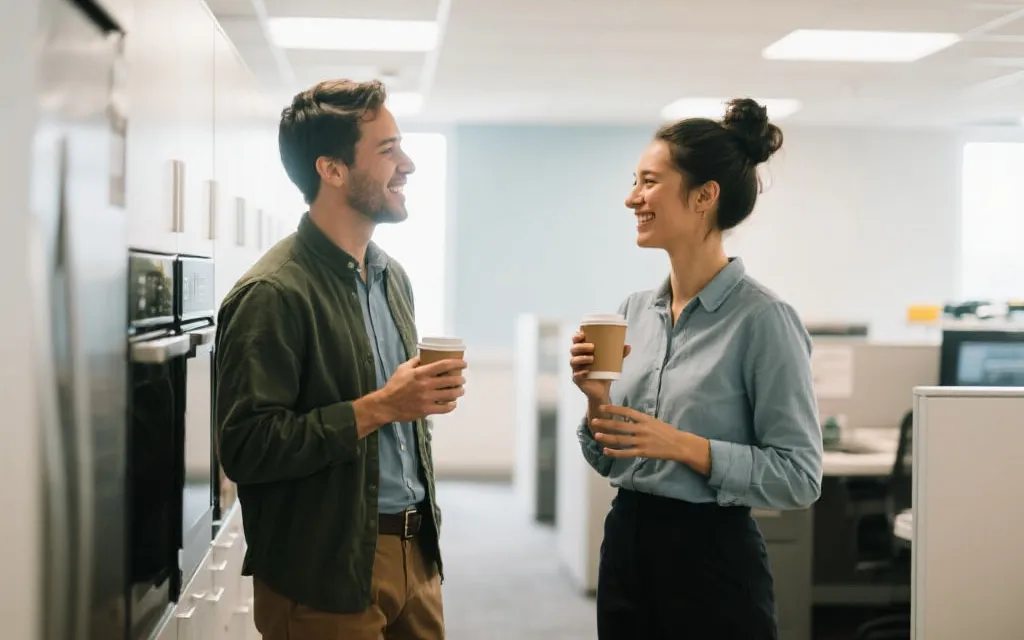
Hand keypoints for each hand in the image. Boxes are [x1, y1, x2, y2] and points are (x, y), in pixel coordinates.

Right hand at [377, 356, 467, 422]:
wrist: (386, 405)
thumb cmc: (394, 385)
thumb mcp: (403, 369)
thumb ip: (416, 361)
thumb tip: (426, 354)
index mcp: (421, 373)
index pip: (443, 365)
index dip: (457, 363)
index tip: (464, 364)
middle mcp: (426, 385)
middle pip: (450, 380)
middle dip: (460, 379)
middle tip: (462, 379)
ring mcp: (427, 398)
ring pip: (450, 394)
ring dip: (459, 392)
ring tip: (460, 390)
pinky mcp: (426, 410)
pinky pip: (444, 408)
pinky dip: (451, 405)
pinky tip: (453, 403)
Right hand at [569, 331, 630, 401]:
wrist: (602, 391)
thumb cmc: (604, 372)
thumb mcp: (613, 362)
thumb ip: (620, 354)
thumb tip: (628, 346)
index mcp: (583, 352)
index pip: (575, 341)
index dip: (577, 336)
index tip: (583, 334)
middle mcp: (577, 359)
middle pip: (573, 349)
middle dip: (581, 346)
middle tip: (592, 347)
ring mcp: (576, 370)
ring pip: (573, 361)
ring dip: (581, 358)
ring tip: (592, 359)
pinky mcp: (577, 380)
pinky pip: (576, 375)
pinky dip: (581, 372)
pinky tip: (587, 371)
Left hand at [589, 405, 709, 473]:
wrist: (679, 445)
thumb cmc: (667, 432)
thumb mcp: (654, 421)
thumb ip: (640, 419)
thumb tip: (627, 416)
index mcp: (645, 419)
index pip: (626, 412)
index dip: (613, 409)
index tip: (603, 408)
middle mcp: (641, 429)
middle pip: (620, 425)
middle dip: (605, 423)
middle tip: (594, 421)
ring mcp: (641, 441)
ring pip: (620, 439)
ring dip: (607, 437)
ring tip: (596, 435)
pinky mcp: (643, 452)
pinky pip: (626, 453)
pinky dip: (615, 452)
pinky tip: (606, 451)